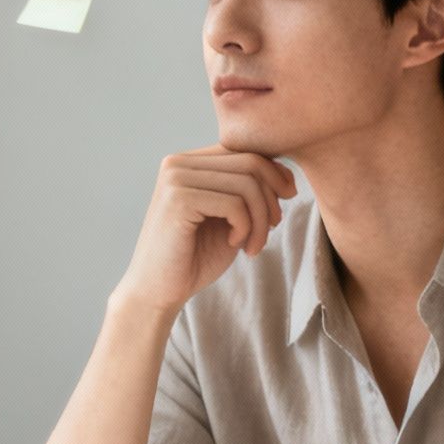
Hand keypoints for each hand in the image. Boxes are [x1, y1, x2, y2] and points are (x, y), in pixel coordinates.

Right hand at [112, 146, 297, 315]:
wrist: (158, 292)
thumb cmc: (194, 258)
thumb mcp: (229, 218)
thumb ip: (247, 191)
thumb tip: (286, 173)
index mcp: (189, 162)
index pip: (244, 150)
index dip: (275, 173)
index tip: (286, 201)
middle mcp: (178, 162)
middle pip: (250, 163)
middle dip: (272, 198)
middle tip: (273, 227)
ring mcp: (176, 178)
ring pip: (247, 184)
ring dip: (261, 219)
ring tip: (254, 244)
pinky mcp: (178, 199)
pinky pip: (234, 204)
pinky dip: (246, 227)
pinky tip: (234, 244)